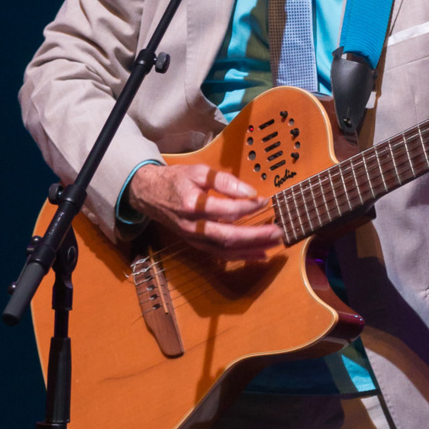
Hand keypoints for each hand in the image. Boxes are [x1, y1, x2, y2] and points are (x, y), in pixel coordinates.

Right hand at [128, 163, 282, 259]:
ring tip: (273, 245)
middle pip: (228, 236)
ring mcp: (194, 239)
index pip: (226, 209)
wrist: (150, 195)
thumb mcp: (198, 172)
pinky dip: (241, 256)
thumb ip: (224, 181)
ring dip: (251, 250)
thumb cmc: (176, 180)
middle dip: (255, 236)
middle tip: (278, 232)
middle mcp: (193, 226)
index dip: (248, 206)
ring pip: (225, 250)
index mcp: (193, 205)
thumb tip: (249, 192)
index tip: (265, 200)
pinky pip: (220, 254)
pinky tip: (258, 254)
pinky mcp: (196, 244)